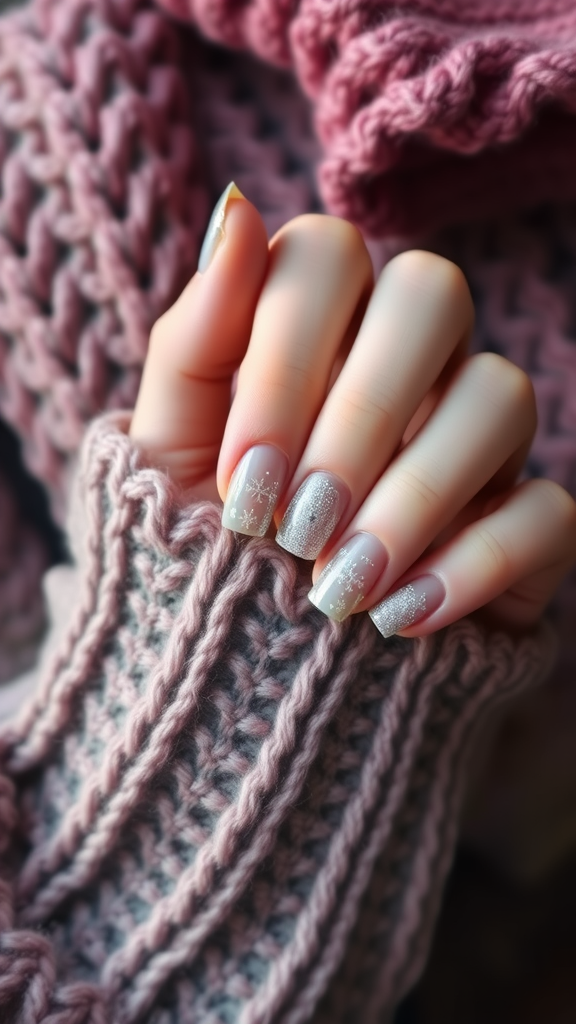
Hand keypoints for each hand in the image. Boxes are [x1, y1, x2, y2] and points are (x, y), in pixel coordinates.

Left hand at [129, 185, 575, 638]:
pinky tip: (399, 619)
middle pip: (434, 293)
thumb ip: (193, 336)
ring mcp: (474, 442)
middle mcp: (410, 366)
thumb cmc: (208, 541)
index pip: (329, 255)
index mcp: (323, 330)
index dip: (286, 356)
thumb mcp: (168, 448)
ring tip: (337, 587)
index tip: (239, 479)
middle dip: (361, 411)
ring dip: (415, 495)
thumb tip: (236, 210)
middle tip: (293, 524)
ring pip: (503, 394)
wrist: (250, 662)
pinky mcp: (522, 529)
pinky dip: (476, 564)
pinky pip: (547, 512)